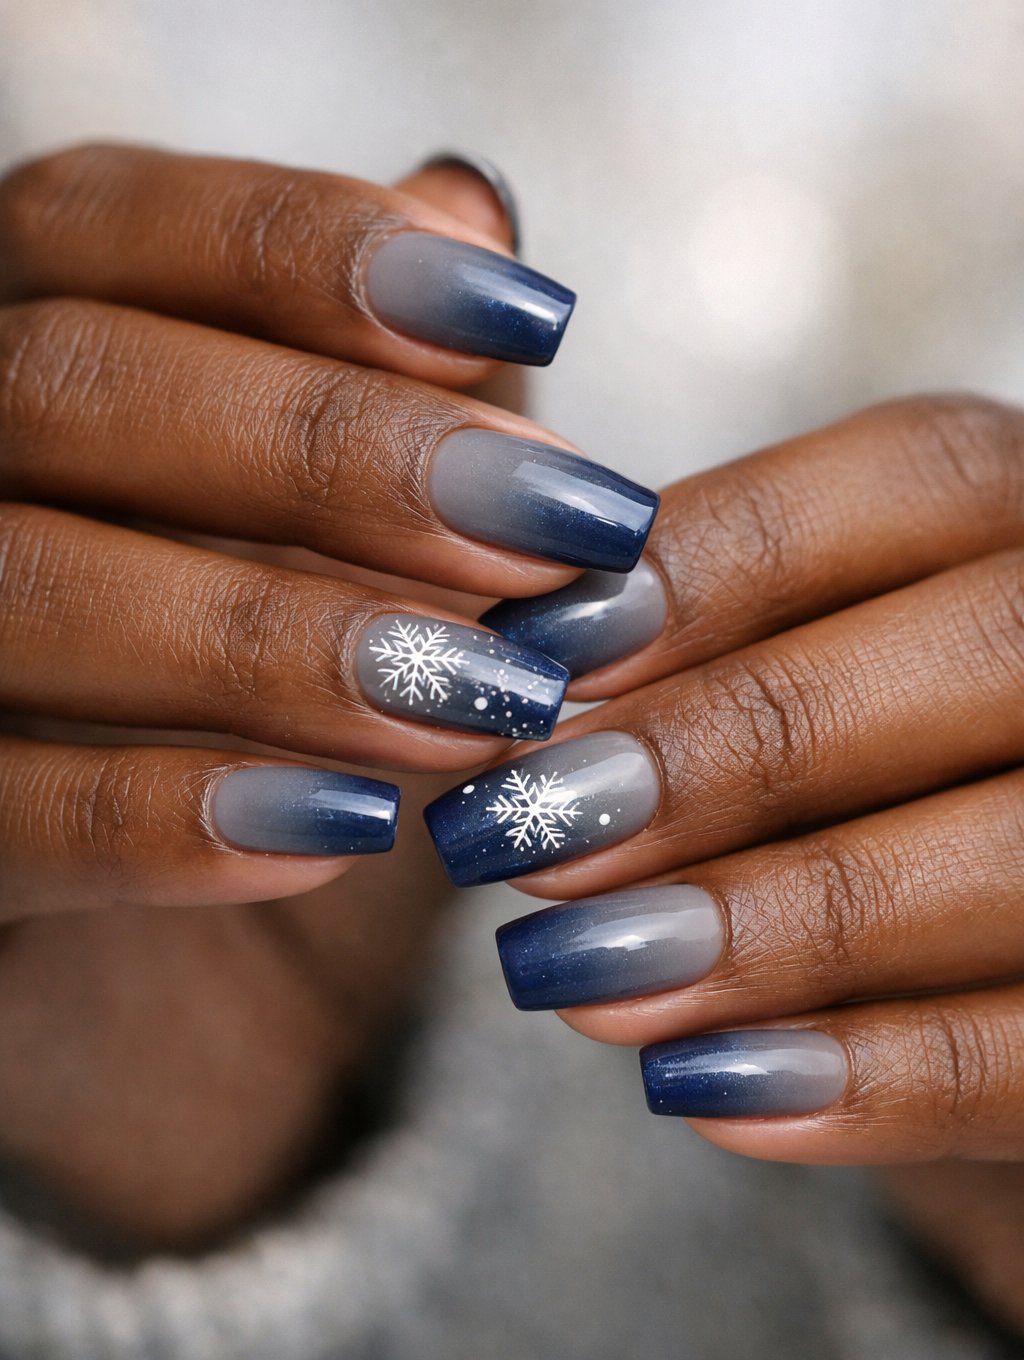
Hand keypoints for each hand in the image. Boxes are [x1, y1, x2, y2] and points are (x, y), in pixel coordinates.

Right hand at [0, 142, 656, 1245]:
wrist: (155, 932)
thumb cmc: (251, 655)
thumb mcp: (328, 495)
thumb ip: (371, 356)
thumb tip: (468, 210)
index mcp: (19, 323)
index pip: (110, 222)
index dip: (310, 250)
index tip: (525, 309)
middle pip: (72, 384)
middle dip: (331, 451)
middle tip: (551, 528)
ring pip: (28, 585)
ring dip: (278, 639)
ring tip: (486, 698)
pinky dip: (172, 814)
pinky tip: (346, 827)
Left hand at [427, 396, 1023, 1165]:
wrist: (981, 899)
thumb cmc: (865, 746)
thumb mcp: (808, 646)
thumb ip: (709, 630)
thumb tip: (518, 677)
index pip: (910, 481)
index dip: (716, 566)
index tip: (537, 655)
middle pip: (979, 659)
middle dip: (737, 749)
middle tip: (531, 829)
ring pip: (1018, 859)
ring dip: (779, 925)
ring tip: (580, 976)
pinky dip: (873, 1081)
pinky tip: (702, 1088)